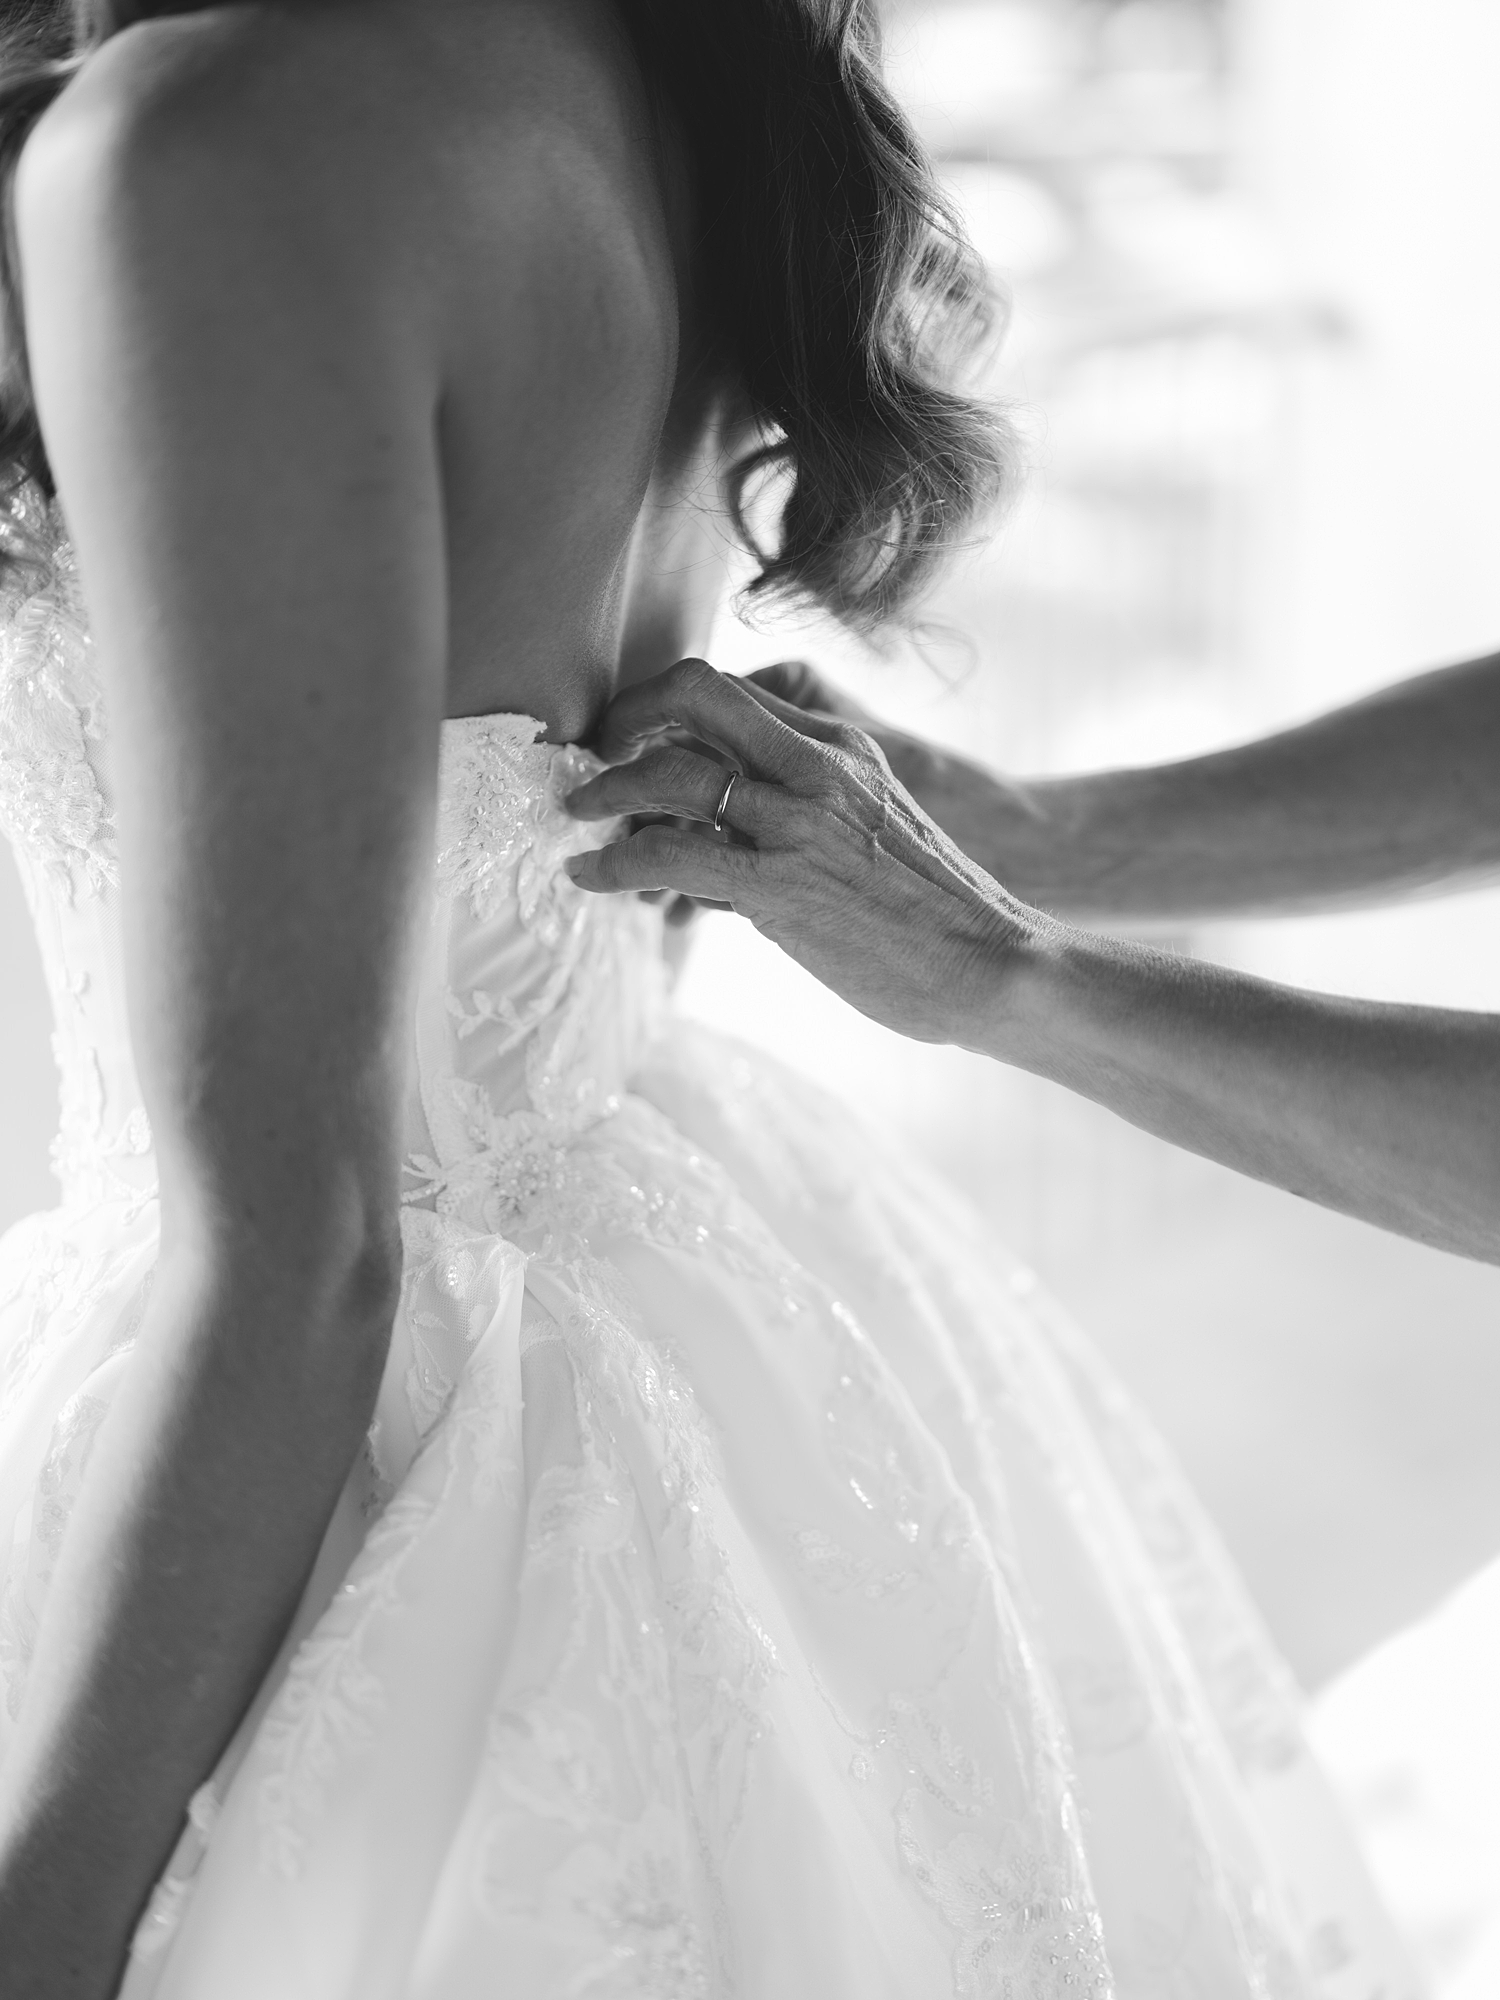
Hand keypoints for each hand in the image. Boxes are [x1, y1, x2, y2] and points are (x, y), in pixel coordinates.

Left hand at [564, 658, 1052, 1047]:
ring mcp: (800, 821)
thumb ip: (794, 823)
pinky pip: (671, 852)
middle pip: (694, 692)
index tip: (626, 740)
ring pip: (670, 770)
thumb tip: (707, 857)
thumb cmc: (929, 919)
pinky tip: (592, 879)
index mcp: (841, 749)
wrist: (993, 965)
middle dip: (624, 717)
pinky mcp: (782, 884)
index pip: (731, 692)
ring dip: (604, 794)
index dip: (661, 706)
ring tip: (576, 822)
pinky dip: (614, 862)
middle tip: (590, 759)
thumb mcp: (868, 837)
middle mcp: (819, 767)